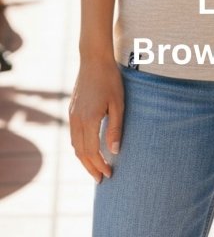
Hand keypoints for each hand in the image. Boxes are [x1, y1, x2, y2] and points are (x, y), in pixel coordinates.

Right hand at [69, 58, 123, 181]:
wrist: (93, 59)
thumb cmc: (110, 79)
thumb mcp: (118, 103)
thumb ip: (115, 128)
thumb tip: (114, 151)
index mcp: (88, 120)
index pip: (91, 152)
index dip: (99, 165)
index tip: (109, 174)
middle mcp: (76, 120)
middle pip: (80, 152)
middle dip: (90, 167)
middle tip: (101, 179)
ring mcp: (72, 115)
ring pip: (74, 145)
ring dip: (84, 159)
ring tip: (95, 168)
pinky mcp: (72, 111)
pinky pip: (73, 136)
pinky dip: (80, 147)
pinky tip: (88, 150)